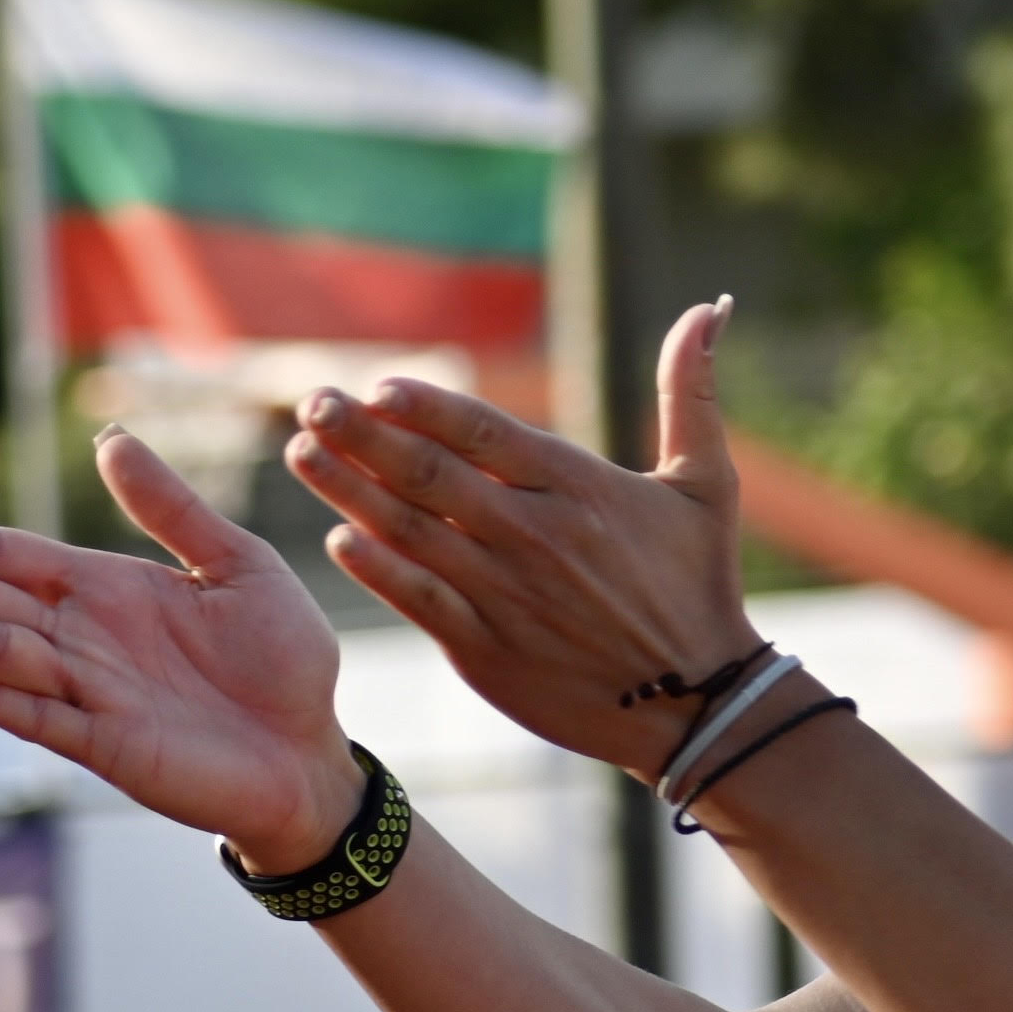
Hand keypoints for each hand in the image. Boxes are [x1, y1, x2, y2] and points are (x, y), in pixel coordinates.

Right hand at [0, 430, 359, 869]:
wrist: (313, 756)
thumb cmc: (283, 661)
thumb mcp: (238, 564)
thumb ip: (171, 507)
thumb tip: (108, 436)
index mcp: (104, 589)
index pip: (1, 557)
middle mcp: (80, 638)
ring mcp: (87, 692)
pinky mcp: (107, 744)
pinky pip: (34, 715)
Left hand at [282, 300, 762, 772]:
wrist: (695, 706)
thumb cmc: (699, 586)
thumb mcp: (708, 483)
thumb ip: (692, 391)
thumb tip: (710, 305)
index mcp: (580, 489)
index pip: (486, 433)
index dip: (428, 406)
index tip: (378, 385)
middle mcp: (534, 536)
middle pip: (431, 475)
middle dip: (363, 435)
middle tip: (313, 401)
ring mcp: (505, 594)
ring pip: (410, 532)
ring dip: (349, 490)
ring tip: (302, 453)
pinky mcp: (485, 651)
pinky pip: (417, 599)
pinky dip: (375, 569)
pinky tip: (338, 539)